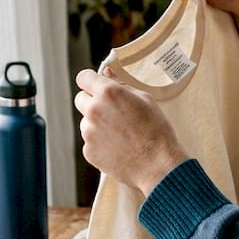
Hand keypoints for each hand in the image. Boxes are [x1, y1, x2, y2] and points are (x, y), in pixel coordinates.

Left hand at [73, 68, 188, 195]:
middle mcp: (93, 111)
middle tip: (112, 111)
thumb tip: (106, 74)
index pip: (83, 78)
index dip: (91, 80)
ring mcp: (88, 133)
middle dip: (92, 101)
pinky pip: (90, 140)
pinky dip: (100, 142)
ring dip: (97, 123)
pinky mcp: (88, 151)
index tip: (97, 85)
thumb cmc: (156, 130)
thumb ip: (121, 85)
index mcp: (108, 93)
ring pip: (85, 121)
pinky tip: (118, 146)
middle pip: (80, 99)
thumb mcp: (144, 99)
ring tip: (121, 133)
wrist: (158, 165)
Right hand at [194, 0, 238, 73]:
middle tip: (199, 15)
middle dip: (195, 0)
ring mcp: (215, 4)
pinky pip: (197, 16)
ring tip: (202, 24)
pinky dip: (197, 21)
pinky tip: (201, 29)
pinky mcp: (211, 18)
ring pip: (195, 3)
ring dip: (196, 12)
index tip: (199, 2)